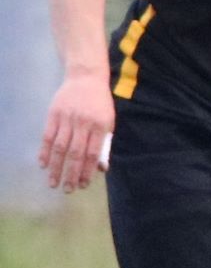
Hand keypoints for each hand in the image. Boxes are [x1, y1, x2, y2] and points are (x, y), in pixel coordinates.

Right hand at [38, 73, 114, 192]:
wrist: (86, 77)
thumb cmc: (100, 103)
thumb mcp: (109, 121)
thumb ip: (104, 143)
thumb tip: (102, 168)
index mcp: (100, 125)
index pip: (92, 153)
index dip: (87, 170)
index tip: (82, 185)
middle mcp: (83, 123)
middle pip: (75, 153)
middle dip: (70, 174)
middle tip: (67, 190)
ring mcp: (67, 118)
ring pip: (60, 147)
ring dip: (56, 167)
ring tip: (53, 182)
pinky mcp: (53, 114)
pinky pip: (47, 136)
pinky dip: (45, 151)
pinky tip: (43, 164)